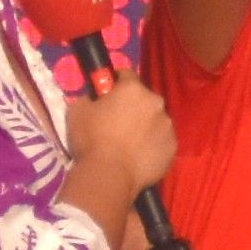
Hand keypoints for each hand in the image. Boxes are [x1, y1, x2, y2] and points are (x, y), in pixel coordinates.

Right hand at [62, 72, 174, 233]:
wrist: (109, 175)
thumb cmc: (91, 139)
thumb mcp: (77, 111)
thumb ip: (89, 97)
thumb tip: (93, 98)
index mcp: (133, 89)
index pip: (126, 74)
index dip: (116, 82)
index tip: (108, 92)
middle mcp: (156, 103)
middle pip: (144, 99)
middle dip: (133, 106)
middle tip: (118, 121)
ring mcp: (168, 126)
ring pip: (156, 120)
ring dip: (145, 125)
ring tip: (130, 143)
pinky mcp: (173, 148)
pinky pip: (162, 141)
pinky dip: (153, 145)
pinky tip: (139, 156)